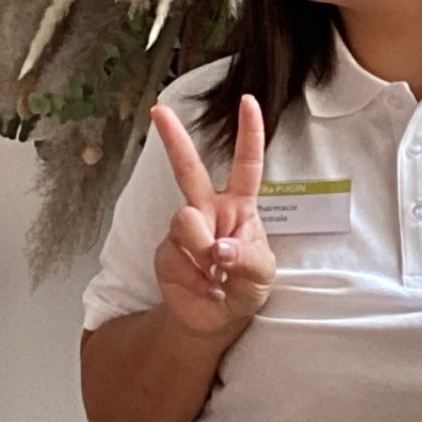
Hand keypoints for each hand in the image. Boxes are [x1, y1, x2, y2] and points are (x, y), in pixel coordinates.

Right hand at [150, 93, 276, 335]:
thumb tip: (218, 249)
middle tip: (158, 110)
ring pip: (185, 221)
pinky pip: (177, 257)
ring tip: (216, 275)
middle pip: (188, 168)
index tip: (248, 101)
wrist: (215, 320)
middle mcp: (208, 209)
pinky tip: (206, 288)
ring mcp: (184, 230)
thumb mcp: (262, 275)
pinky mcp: (166, 252)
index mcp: (239, 206)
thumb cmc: (246, 287)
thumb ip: (247, 258)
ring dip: (202, 251)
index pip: (246, 164)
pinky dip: (196, 279)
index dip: (249, 133)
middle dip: (173, 138)